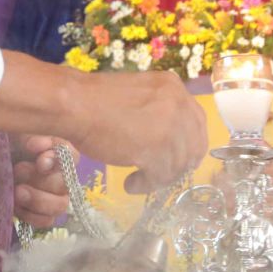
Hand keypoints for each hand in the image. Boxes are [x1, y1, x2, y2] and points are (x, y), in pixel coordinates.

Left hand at [12, 134, 72, 229]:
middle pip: (64, 184)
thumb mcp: (14, 135)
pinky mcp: (42, 214)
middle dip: (40, 180)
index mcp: (57, 152)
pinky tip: (15, 205)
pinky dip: (29, 214)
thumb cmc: (5, 146)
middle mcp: (61, 176)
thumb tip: (36, 146)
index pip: (70, 155)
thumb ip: (28, 137)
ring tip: (16, 192)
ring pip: (59, 205)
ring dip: (37, 200)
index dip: (56, 160)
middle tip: (17, 172)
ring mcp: (55, 197)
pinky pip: (45, 220)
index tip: (39, 162)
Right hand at [69, 71, 207, 192]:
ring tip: (138, 180)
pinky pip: (160, 176)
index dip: (191, 144)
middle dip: (179, 165)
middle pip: (193, 145)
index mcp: (173, 87)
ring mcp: (168, 126)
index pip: (197, 121)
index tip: (181, 158)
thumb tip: (171, 139)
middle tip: (161, 175)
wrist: (75, 104)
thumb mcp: (139, 95)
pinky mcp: (155, 149)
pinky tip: (131, 183)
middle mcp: (177, 104)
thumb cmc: (96, 100)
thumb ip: (159, 109)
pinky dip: (147, 184)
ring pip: (177, 164)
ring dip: (159, 178)